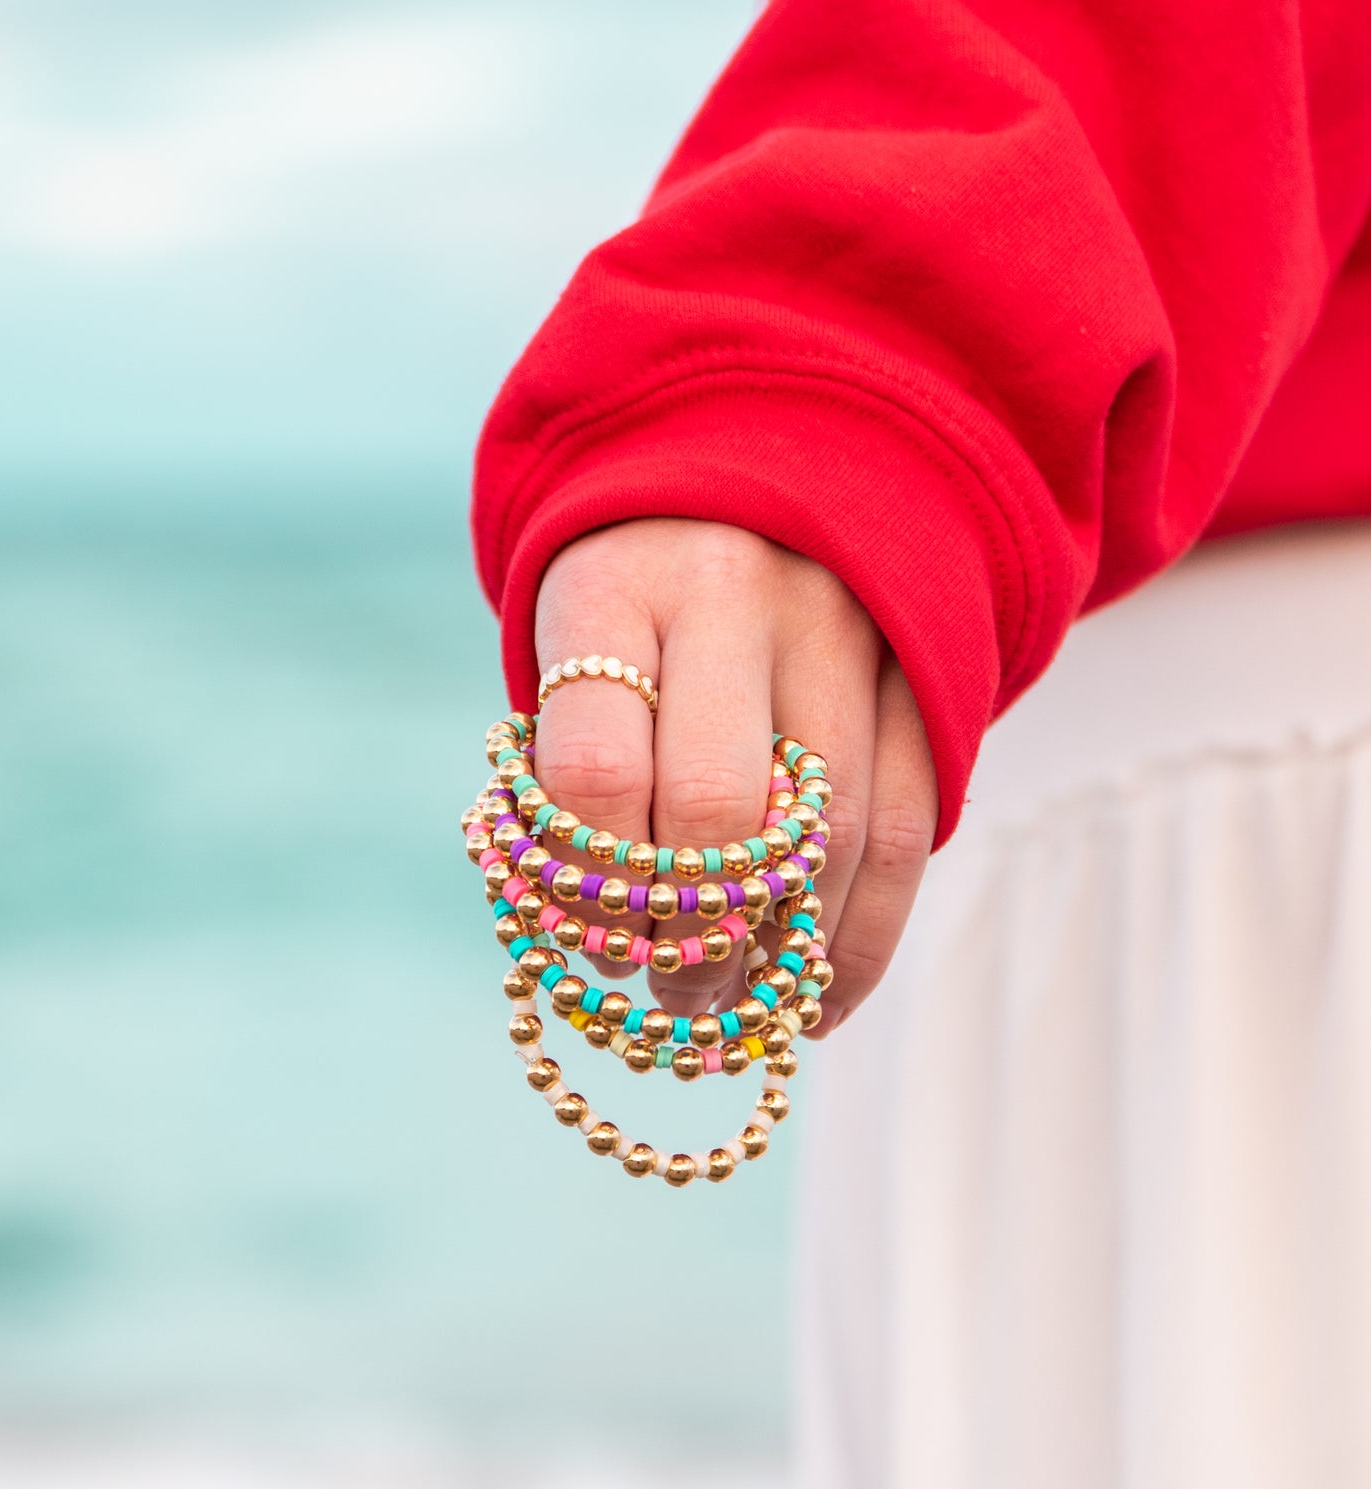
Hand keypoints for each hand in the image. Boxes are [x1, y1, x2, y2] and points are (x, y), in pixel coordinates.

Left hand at [533, 520, 937, 1036]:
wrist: (750, 475)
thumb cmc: (632, 607)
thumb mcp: (570, 651)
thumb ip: (574, 777)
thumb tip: (605, 944)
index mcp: (615, 590)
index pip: (593, 770)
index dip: (591, 887)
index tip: (594, 942)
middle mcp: (732, 598)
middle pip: (721, 807)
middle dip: (695, 938)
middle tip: (675, 996)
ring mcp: (839, 628)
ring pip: (830, 834)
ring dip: (785, 954)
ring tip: (741, 1013)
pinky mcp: (917, 668)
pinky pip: (907, 830)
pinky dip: (863, 938)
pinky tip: (819, 1001)